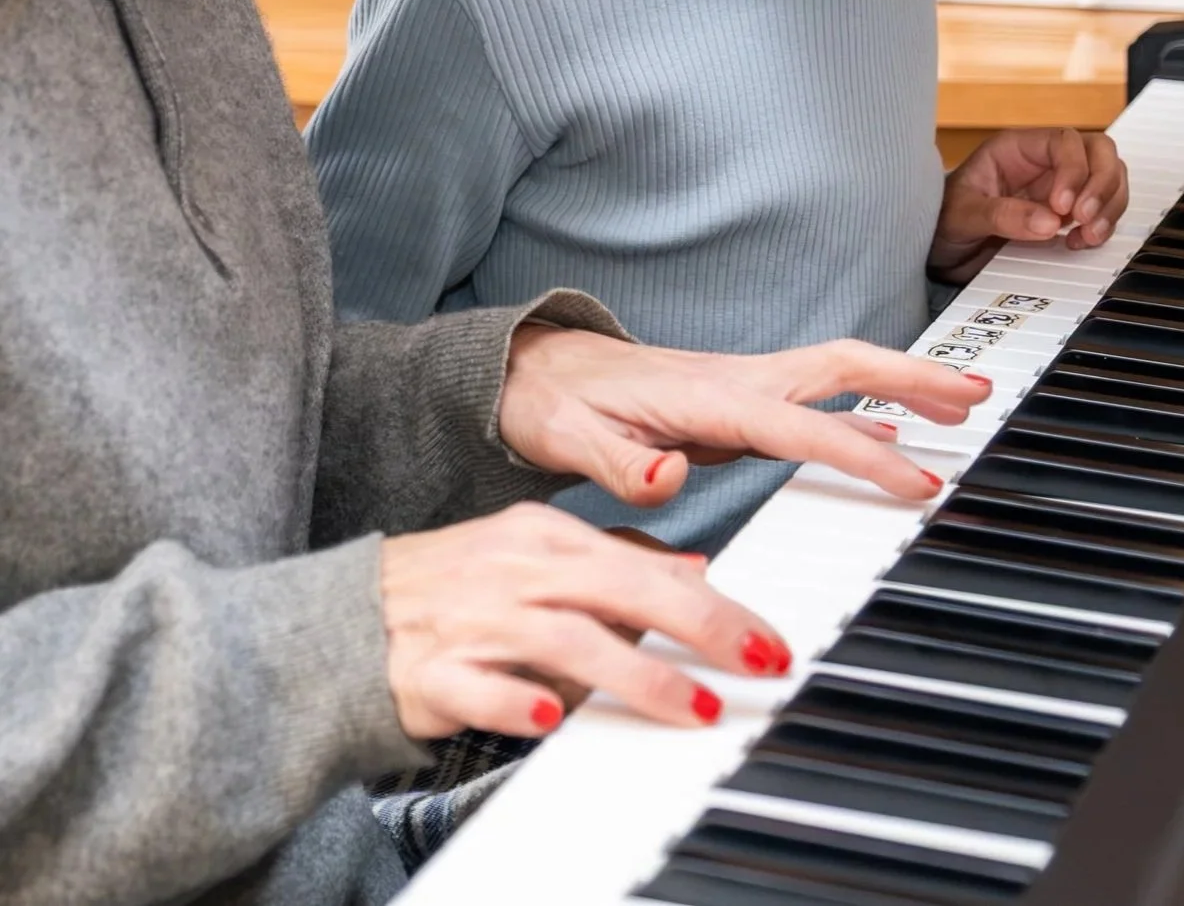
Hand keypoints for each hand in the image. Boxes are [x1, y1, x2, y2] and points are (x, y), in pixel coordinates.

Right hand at [381, 504, 787, 738]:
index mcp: (546, 538)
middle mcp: (518, 572)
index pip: (647, 567)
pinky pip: (483, 689)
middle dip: (699, 627)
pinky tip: (555, 720)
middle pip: (622, 591)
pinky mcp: (433, 673)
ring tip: (690, 708)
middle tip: (756, 662)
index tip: (768, 638)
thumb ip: (617, 563)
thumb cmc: (454, 587)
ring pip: (569, 642)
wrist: (341, 621)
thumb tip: (697, 573)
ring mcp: (476, 621)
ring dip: (636, 676)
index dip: (715, 604)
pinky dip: (520, 703)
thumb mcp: (538, 556)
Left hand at [498, 332, 989, 506]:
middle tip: (976, 396)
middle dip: (911, 378)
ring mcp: (739, 388)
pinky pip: (815, 401)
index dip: (862, 452)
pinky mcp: (735, 403)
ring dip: (900, 385)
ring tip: (961, 405)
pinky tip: (888, 435)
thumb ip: (620, 462)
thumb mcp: (567, 437)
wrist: (529, 369)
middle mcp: (734, 382)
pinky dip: (863, 409)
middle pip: (841, 367)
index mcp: (705, 396)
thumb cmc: (550, 402)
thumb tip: (668, 477)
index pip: (800, 424)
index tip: (916, 480)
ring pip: (837, 376)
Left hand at [930, 126, 1127, 283]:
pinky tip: (1081, 242)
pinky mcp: (1067, 216)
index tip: (1061, 207)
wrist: (940, 252)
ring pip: (1109, 178)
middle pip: (1098, 152)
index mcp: (1016, 149)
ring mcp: (1059, 188)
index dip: (1073, 171)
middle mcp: (1044, 164)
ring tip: (1087, 234)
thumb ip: (1001, 215)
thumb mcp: (962, 216)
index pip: (1065, 142)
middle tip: (1085, 219)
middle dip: (1101, 185)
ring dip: (1109, 206)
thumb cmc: (944, 221)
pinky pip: (1102, 209)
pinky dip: (1104, 225)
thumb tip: (1048, 221)